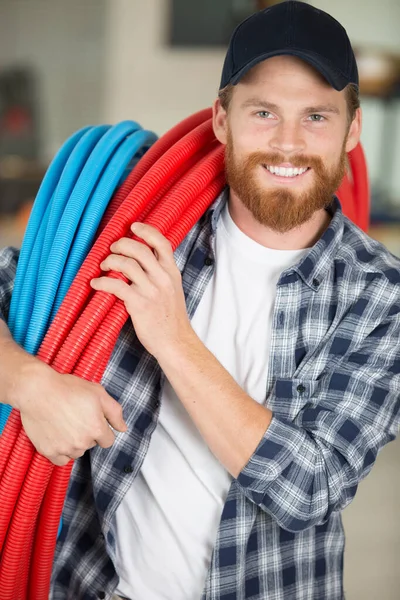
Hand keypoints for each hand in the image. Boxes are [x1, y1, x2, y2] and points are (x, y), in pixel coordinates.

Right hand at [14, 359, 127, 466]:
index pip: (108, 440)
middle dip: (88, 433)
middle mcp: (82, 442)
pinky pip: (61, 460)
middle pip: (92, 445)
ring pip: (77, 453)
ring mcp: (64, 448)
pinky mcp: (48, 451)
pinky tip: (58, 436)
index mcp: (96, 428)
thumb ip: (115, 412)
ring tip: (65, 423)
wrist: (37, 390)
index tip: (92, 419)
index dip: (101, 428)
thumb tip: (123, 428)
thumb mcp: (98, 392)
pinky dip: (61, 451)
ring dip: (75, 443)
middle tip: (76, 416)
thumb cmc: (67, 388)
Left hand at [90, 223, 192, 358]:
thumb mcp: (173, 290)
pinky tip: (96, 283)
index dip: (146, 231)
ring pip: (126, 264)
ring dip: (110, 261)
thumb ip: (161, 274)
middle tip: (112, 248)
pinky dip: (102, 282)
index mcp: (172, 273)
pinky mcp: (139, 304)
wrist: (176, 342)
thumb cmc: (172, 319)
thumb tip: (142, 262)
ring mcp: (151, 291)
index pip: (161, 243)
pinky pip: (116, 286)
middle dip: (121, 244)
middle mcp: (163, 278)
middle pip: (139, 249)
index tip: (133, 226)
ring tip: (103, 266)